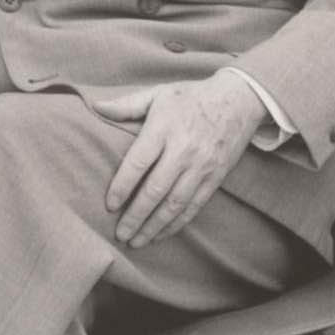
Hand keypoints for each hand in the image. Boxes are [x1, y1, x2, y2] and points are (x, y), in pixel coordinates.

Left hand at [90, 74, 269, 247]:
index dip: (122, 185)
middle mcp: (183, 151)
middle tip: (120, 234)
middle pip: (155, 190)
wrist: (239, 100)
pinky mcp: (215, 178)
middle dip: (136, 215)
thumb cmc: (191, 97)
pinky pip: (194, 206)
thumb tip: (96, 107)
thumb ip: (127, 105)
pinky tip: (161, 234)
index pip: (138, 162)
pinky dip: (177, 224)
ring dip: (154, 226)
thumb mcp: (158, 93)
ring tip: (136, 241)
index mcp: (164, 129)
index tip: (109, 205)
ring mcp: (201, 167)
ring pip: (175, 204)